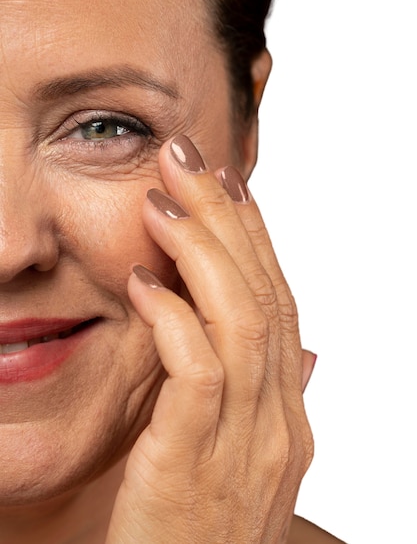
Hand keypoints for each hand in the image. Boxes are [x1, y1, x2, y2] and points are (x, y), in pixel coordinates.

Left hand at [105, 135, 314, 543]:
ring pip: (241, 320)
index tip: (229, 185)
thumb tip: (301, 346)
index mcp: (288, 412)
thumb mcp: (240, 454)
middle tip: (191, 159)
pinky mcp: (196, 463)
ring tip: (162, 202)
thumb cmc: (192, 526)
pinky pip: (197, 373)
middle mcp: (280, 420)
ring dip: (201, 252)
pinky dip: (173, 320)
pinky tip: (141, 284)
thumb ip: (267, 394)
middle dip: (228, 218)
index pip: (279, 302)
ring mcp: (246, 442)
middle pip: (264, 294)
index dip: (256, 237)